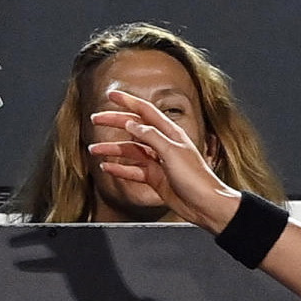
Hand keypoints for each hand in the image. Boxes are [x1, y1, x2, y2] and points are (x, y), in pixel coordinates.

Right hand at [87, 88, 240, 231]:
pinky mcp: (156, 178)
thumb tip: (132, 125)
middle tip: (95, 119)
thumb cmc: (196, 178)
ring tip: (94, 150)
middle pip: (134, 129)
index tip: (111, 95)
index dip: (127, 101)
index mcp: (170, 133)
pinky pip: (133, 171)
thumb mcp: (172, 152)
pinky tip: (107, 167)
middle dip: (114, 122)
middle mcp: (163, 145)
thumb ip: (151, 136)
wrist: (205, 205)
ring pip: (130, 151)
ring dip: (112, 149)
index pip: (145, 111)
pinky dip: (119, 168)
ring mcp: (158, 162)